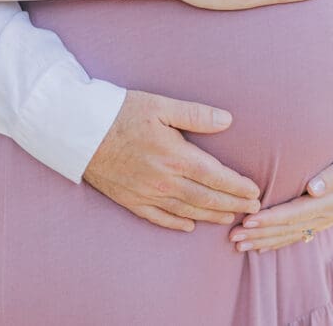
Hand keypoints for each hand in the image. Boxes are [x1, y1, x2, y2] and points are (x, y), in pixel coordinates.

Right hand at [84, 90, 261, 231]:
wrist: (78, 130)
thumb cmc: (119, 112)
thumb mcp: (160, 105)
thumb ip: (195, 115)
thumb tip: (227, 120)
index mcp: (176, 156)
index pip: (217, 177)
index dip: (238, 186)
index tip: (255, 192)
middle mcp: (164, 180)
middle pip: (207, 198)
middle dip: (233, 204)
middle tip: (252, 209)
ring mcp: (147, 194)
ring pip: (187, 211)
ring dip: (211, 216)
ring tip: (229, 217)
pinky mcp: (130, 200)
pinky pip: (159, 218)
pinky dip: (177, 224)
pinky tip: (189, 226)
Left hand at [227, 135, 332, 251]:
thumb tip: (313, 188)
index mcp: (331, 201)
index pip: (295, 213)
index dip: (271, 219)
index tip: (249, 220)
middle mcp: (325, 214)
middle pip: (288, 228)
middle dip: (260, 234)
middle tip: (234, 238)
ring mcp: (323, 219)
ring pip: (290, 234)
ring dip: (264, 240)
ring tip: (239, 245)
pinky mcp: (321, 218)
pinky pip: (297, 234)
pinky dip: (278, 241)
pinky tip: (260, 247)